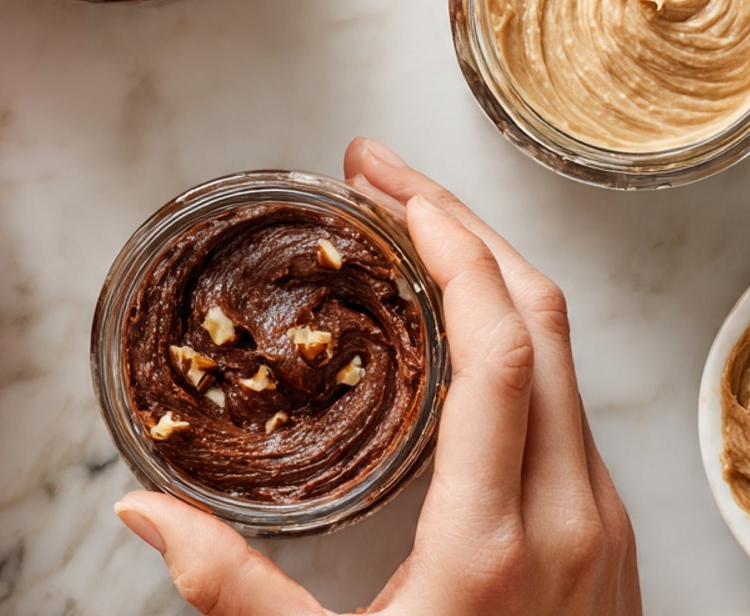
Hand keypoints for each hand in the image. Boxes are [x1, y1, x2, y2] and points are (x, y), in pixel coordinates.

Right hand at [115, 137, 641, 615]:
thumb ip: (232, 593)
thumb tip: (142, 511)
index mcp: (502, 540)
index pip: (501, 341)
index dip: (447, 241)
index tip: (384, 183)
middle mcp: (575, 511)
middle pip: (540, 313)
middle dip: (461, 223)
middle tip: (380, 176)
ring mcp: (604, 519)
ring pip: (562, 346)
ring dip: (489, 268)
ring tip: (406, 227)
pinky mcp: (607, 531)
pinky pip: (566, 393)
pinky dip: (511, 329)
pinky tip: (452, 320)